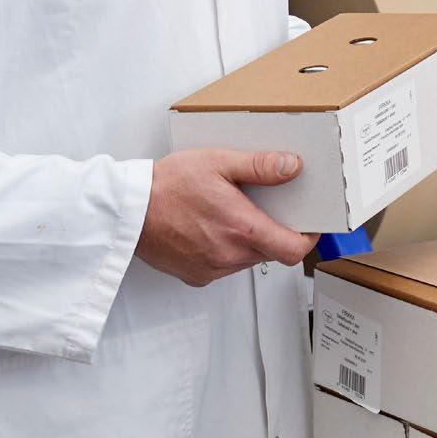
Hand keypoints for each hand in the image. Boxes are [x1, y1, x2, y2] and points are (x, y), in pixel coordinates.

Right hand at [137, 149, 318, 286]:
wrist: (127, 211)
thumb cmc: (167, 185)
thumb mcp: (218, 162)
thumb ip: (259, 166)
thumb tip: (290, 166)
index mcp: (241, 228)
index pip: (293, 250)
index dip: (307, 239)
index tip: (309, 225)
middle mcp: (229, 254)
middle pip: (272, 253)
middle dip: (275, 233)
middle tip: (265, 209)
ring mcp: (212, 268)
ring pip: (248, 260)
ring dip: (249, 241)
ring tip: (231, 214)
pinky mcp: (196, 275)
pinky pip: (224, 267)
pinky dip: (226, 251)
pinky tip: (211, 229)